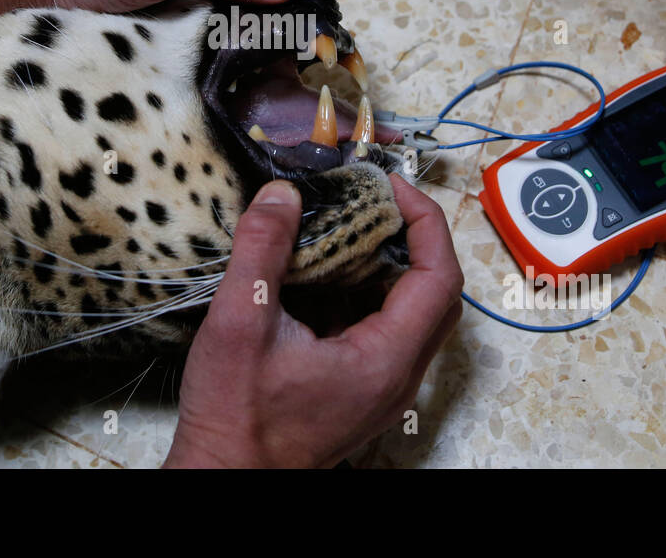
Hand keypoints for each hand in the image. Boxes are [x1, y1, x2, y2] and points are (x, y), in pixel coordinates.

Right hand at [164, 175, 463, 467]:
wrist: (226, 478)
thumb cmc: (235, 418)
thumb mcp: (240, 322)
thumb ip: (262, 250)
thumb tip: (282, 195)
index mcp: (385, 361)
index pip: (440, 277)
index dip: (424, 221)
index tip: (390, 187)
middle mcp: (397, 377)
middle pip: (437, 293)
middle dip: (412, 237)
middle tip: (374, 201)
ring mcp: (382, 387)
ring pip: (412, 312)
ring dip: (388, 264)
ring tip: (348, 226)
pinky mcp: (361, 390)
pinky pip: (384, 330)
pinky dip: (366, 291)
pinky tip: (324, 271)